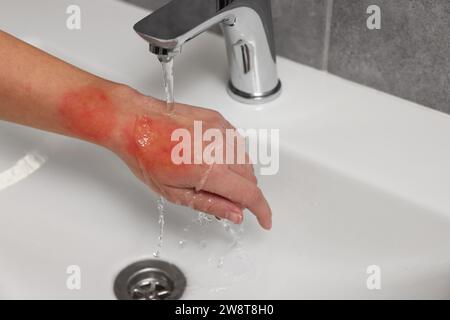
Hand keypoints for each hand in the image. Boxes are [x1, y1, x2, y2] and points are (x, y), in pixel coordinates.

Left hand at [110, 87, 272, 229]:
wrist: (136, 122)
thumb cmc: (147, 156)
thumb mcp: (175, 192)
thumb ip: (211, 204)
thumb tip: (236, 214)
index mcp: (210, 169)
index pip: (250, 194)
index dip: (262, 210)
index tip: (265, 220)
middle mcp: (221, 147)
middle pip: (250, 178)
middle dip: (242, 193)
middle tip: (221, 197)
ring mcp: (221, 130)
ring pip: (246, 160)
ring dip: (238, 174)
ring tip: (210, 174)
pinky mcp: (219, 119)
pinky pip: (237, 143)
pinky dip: (232, 155)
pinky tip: (212, 156)